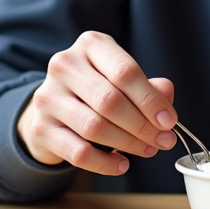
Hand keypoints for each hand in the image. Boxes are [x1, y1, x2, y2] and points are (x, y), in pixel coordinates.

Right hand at [17, 31, 177, 174]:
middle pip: (110, 100)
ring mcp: (48, 96)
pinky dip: (105, 163)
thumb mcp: (122, 78)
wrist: (53, 107)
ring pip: (95, 127)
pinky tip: (122, 163)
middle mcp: (65, 65)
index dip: (151, 100)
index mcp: (91, 45)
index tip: (169, 121)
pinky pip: (78, 153)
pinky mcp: (40, 128)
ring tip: (147, 150)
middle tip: (163, 140)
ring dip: (128, 143)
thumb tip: (166, 96)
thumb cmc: (96, 89)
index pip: (125, 71)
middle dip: (143, 125)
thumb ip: (148, 86)